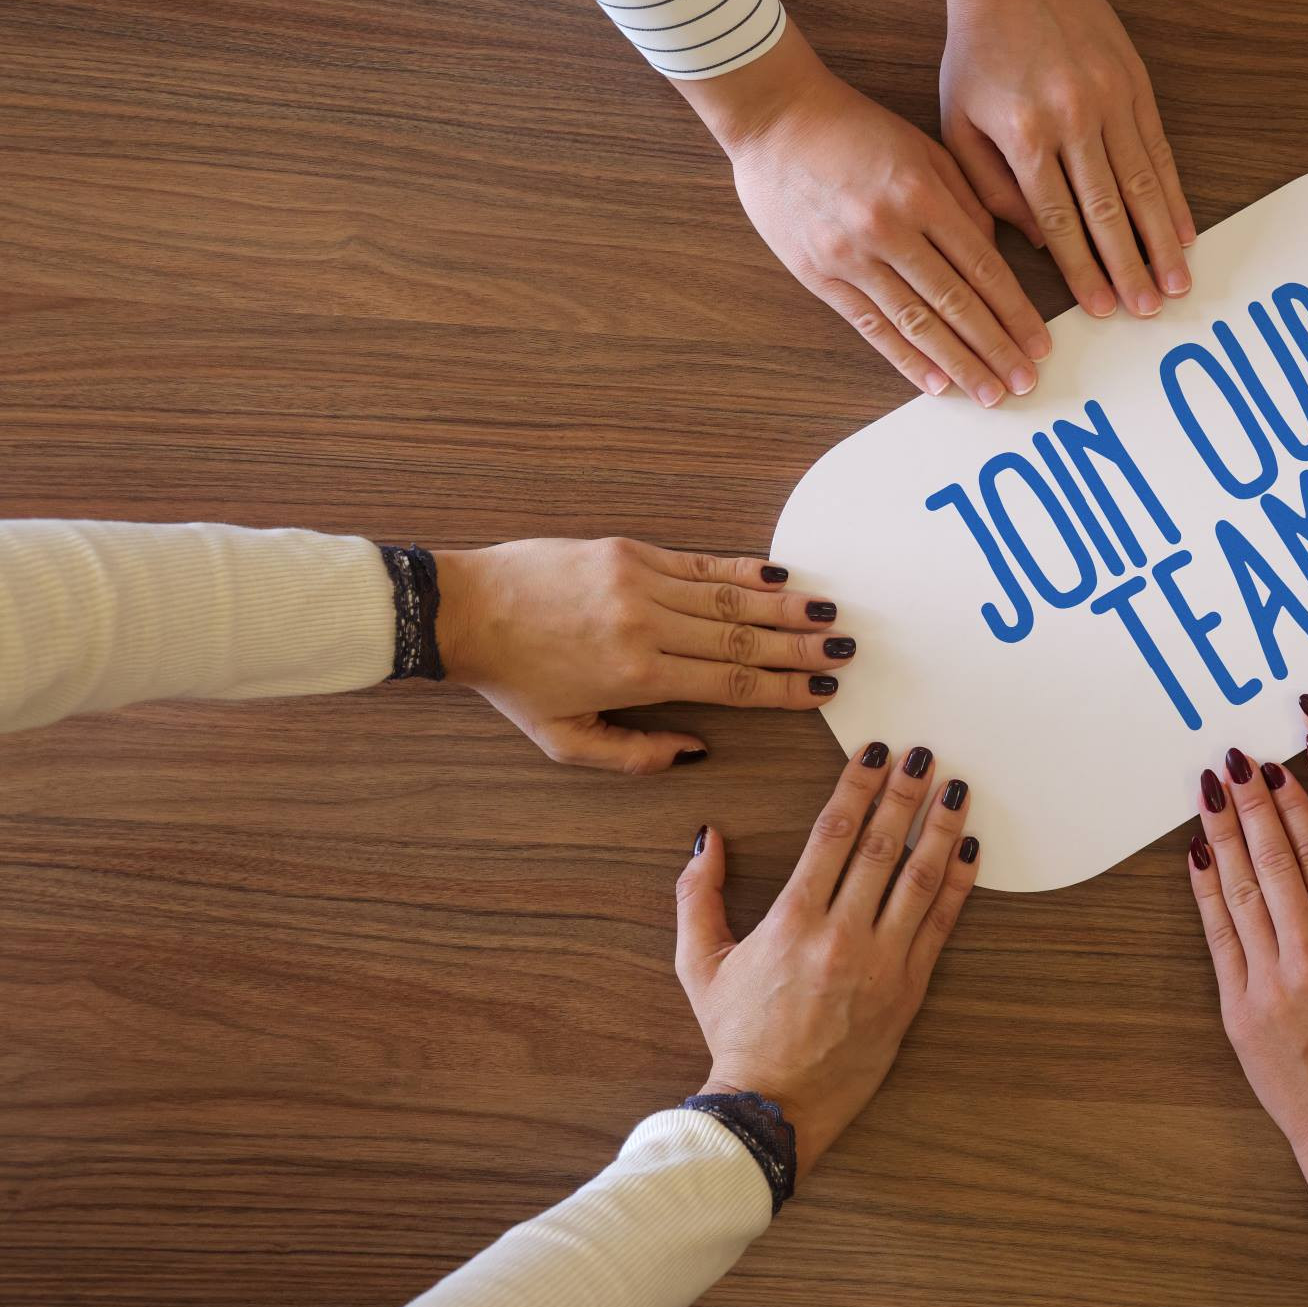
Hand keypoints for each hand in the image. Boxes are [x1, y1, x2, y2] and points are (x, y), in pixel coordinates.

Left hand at [433, 537, 851, 772]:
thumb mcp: (563, 740)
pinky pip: (699, 563)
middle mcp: (646, 626)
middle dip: (800, 645)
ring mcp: (639, 582)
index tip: (821, 690)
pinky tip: (777, 576)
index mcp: (636, 676)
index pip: (731, 683)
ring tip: (828, 612)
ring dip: (785, 605)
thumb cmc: (511, 680)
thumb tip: (693, 751)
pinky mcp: (628, 552)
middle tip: (844, 650)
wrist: (463, 611)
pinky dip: (742, 570)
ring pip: (729, 596)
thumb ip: (633, 755)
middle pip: (743, 637)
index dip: (783, 688)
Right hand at [675, 741, 978, 1170]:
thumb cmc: (737, 1034)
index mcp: (791, 922)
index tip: (876, 753)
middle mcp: (841, 936)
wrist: (775, 1106)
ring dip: (941, 828)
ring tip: (955, 789)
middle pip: (882, 846)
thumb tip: (707, 836)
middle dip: (904, 793)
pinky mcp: (910, 989)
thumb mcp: (699, 964)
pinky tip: (969, 849)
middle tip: (924, 754)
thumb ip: (698, 896)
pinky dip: (959, 883)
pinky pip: (942, 925)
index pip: (833, 834)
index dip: (858, 786)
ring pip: (920, 879)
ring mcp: (882, 963)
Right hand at [677, 30, 1050, 405]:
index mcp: (922, 193)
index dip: (1015, 313)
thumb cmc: (855, 127)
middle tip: (1025, 383)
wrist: (773, 117)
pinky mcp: (818, 274)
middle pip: (955, 303)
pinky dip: (905, 358)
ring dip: (957, 364)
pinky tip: (935, 383)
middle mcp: (889, 228)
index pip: (982, 268)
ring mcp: (850, 255)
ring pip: (916, 322)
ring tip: (988, 394)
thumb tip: (1005, 256)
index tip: (1038, 344)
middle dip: (995, 349)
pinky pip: (871, 325)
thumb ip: (969, 200)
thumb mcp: (925, 147)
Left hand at [936, 0, 1193, 321]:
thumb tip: (1038, 244)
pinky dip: (1173, 196)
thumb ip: (990, 187)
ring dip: (1161, 240)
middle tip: (1148, 311)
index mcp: (1023, 133)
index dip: (1081, 269)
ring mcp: (1109, 99)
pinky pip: (1159, 151)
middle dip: (1129, 267)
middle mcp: (1072, 118)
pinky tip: (1183, 231)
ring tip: (1176, 283)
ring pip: (1142, 185)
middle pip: (1107, 210)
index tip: (1099, 308)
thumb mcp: (958, 122)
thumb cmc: (977, 53)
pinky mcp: (1135, 84)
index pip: (1058, 218)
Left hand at [1185, 750, 1307, 1175]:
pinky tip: (1199, 853)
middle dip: (1253, 805)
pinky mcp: (1237, 1007)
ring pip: (1241, 889)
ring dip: (1224, 833)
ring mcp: (1269, 983)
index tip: (1279, 772)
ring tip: (1212, 791)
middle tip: (1237, 762)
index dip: (1295, 808)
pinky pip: (1217, 935)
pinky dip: (1205, 889)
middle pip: (1275, 862)